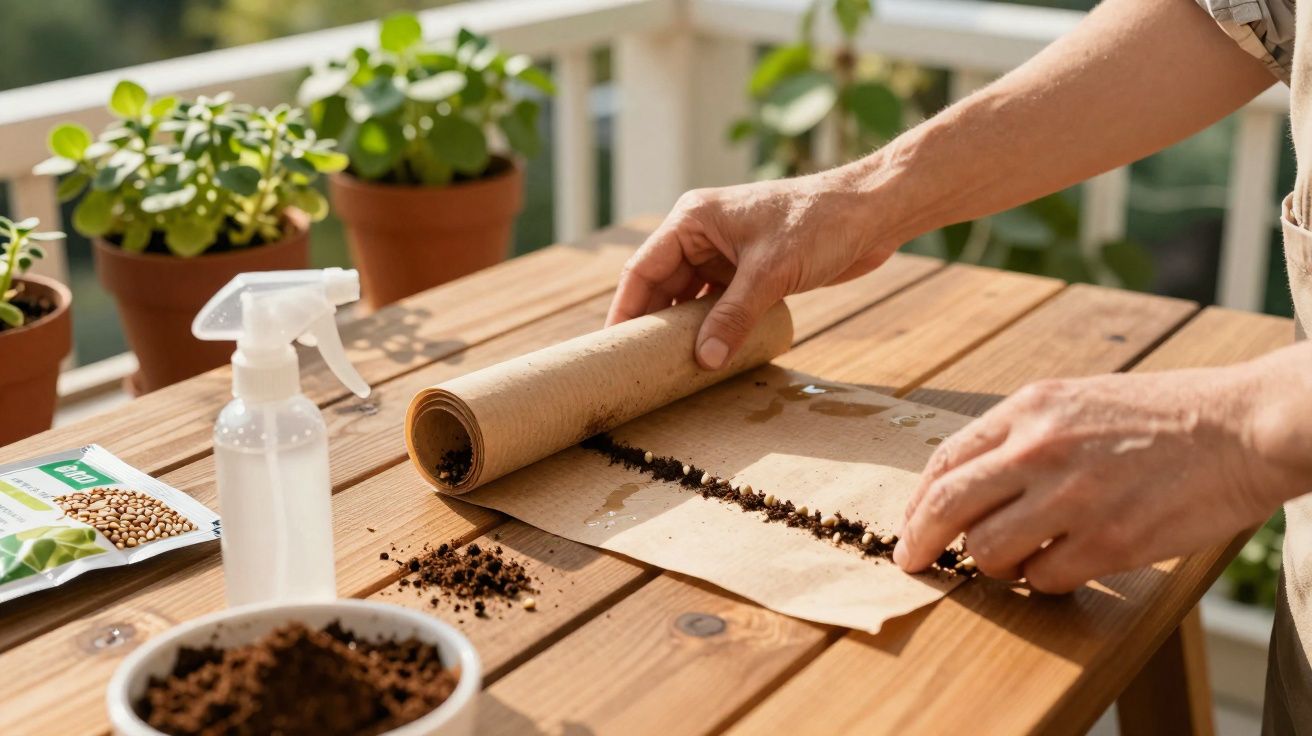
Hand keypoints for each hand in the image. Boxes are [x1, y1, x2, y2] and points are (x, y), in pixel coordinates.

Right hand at [606, 170, 894, 368]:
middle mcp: (703, 235)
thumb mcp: (770, 272)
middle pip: (663, 287)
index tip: (612, 348)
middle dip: (653, 325)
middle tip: (638, 367)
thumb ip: (733, 317)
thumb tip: (703, 360)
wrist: (872, 212)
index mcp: (693, 219)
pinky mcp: (752, 270)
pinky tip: (707, 355)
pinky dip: (713, 328)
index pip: (643, 269)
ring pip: (691, 299)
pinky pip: (719, 305)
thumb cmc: (819, 223)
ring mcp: (727, 253)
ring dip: (684, 330)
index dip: (626, 309)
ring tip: (669, 368)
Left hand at [893, 363, 1309, 592]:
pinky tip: (1067, 562)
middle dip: (920, 542)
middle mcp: (1039, 449)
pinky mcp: (1108, 542)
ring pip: (987, 552)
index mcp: (1029, 410)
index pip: (945, 462)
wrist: (1242, 426)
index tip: (910, 526)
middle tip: (912, 563)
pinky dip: (1045, 579)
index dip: (918, 502)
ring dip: (995, 563)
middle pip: (946, 507)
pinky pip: (1043, 578)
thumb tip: (970, 482)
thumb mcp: (1077, 401)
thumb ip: (1021, 436)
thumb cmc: (1164, 415)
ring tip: (1023, 555)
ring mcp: (1072, 498)